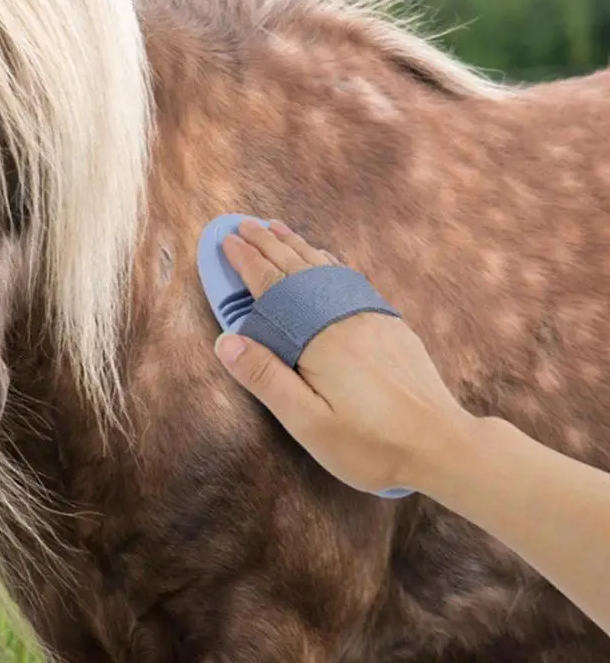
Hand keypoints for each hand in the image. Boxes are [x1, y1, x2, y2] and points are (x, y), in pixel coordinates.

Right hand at [214, 219, 475, 494]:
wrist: (441, 445)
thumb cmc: (372, 444)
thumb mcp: (308, 422)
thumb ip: (265, 378)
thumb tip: (226, 341)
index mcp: (319, 337)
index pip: (273, 287)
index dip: (247, 262)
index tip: (227, 240)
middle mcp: (344, 316)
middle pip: (298, 269)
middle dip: (268, 244)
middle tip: (244, 224)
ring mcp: (370, 317)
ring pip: (325, 269)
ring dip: (297, 246)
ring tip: (277, 229)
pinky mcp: (388, 325)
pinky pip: (347, 280)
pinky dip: (326, 262)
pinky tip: (322, 259)